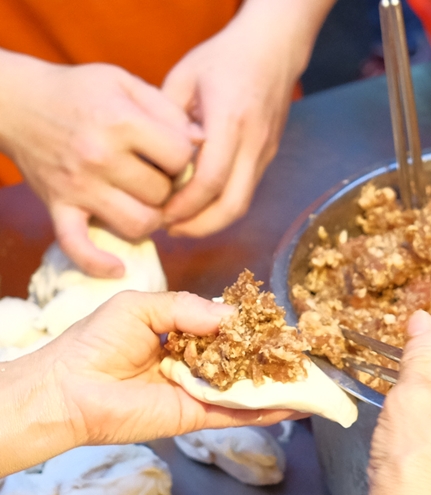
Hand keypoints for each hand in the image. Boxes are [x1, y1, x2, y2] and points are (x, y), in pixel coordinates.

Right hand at [0, 52, 197, 276]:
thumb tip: (203, 141)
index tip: (174, 153)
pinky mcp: (58, 206)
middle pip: (162, 194)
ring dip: (150, 220)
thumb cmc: (78, 90)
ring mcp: (78, 186)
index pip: (180, 157)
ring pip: (138, 225)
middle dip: (170, 189)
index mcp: (120, 121)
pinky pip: (78, 246)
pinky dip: (98, 263)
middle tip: (159, 179)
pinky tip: (117, 266)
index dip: (186, 158)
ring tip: (144, 203)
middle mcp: (100, 156)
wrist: (16, 101)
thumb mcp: (125, 84)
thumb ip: (168, 110)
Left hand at [0, 291, 300, 476]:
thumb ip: (189, 307)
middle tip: (305, 353)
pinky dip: (267, 411)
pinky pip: (237, 413)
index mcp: (181, 334)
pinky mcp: (196, 417)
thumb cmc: (95, 342)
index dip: (253, 327)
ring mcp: (198, 392)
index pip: (227, 329)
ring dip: (279, 385)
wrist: (68, 389)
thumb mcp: (142, 305)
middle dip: (274, 357)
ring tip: (315, 381)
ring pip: (247, 388)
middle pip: (243, 360)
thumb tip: (233, 318)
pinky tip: (295, 404)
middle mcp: (194, 364)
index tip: (280, 324)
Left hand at [160, 0, 317, 236]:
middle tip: (170, 229)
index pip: (210, 180)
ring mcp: (265, 152)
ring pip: (242, 204)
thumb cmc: (224, 58)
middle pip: (233, 205)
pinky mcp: (268, 156)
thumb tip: (153, 160)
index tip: (160, 212)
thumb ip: (167, 120)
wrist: (272, 50)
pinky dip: (221, 205)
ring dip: (211, 221)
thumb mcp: (183, 78)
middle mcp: (252, 142)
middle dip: (199, 226)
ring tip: (181, 222)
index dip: (185, 205)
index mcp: (229, 121)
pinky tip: (199, 202)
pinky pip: (246, 191)